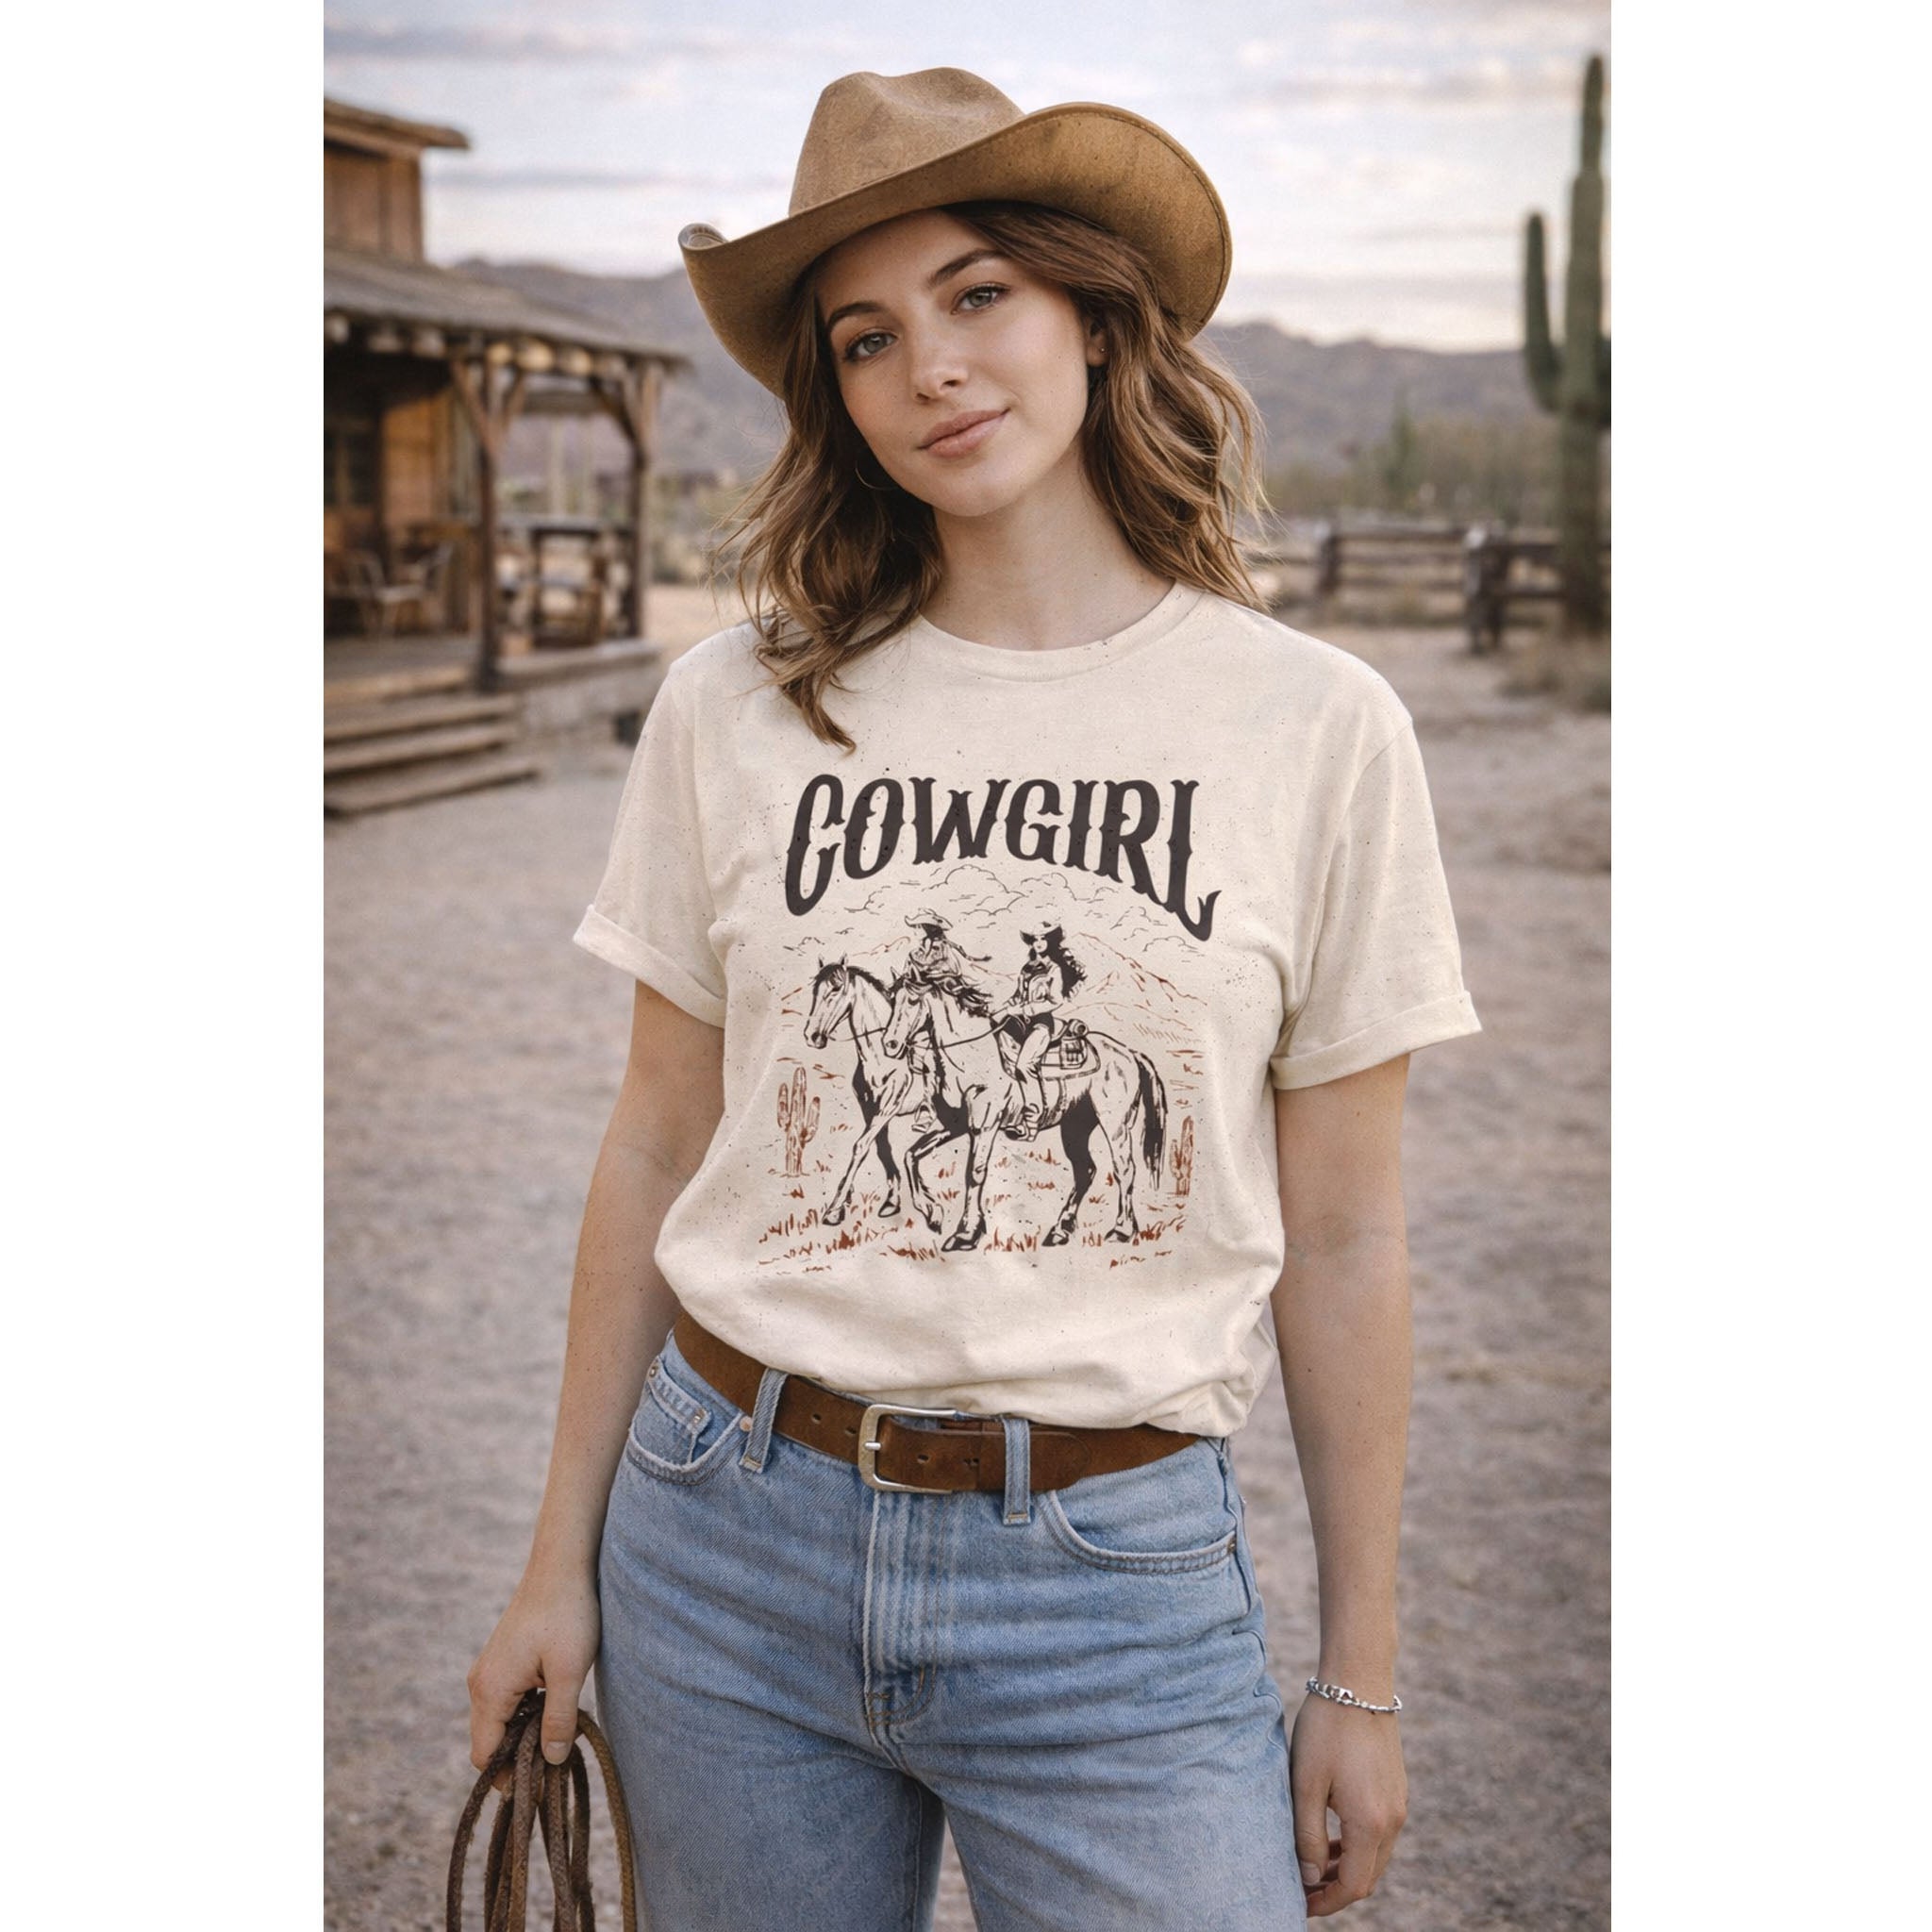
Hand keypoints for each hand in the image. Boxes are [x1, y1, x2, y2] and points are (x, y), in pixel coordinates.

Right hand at [467, 1567, 600, 1787]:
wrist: (562, 1565)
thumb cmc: (568, 1613)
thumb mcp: (570, 1671)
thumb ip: (559, 1720)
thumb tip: (551, 1762)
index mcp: (490, 1690)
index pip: (485, 1755)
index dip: (508, 1778)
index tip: (541, 1787)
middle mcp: (480, 1683)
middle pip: (488, 1742)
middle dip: (516, 1760)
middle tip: (556, 1766)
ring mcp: (489, 1671)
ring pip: (498, 1723)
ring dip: (523, 1737)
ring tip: (560, 1739)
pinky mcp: (502, 1662)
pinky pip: (506, 1703)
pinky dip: (525, 1716)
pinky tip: (555, 1711)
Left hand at [1289, 1692, 1407, 1915]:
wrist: (1359, 1682)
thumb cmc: (1326, 1729)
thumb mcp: (1306, 1783)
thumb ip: (1308, 1835)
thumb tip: (1310, 1877)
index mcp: (1371, 1824)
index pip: (1353, 1886)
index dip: (1326, 1902)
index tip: (1299, 1904)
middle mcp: (1393, 1821)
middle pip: (1368, 1876)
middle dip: (1335, 1889)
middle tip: (1302, 1889)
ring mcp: (1399, 1804)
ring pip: (1375, 1856)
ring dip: (1347, 1868)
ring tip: (1312, 1865)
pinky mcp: (1396, 1789)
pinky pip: (1379, 1833)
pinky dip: (1357, 1846)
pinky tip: (1332, 1836)